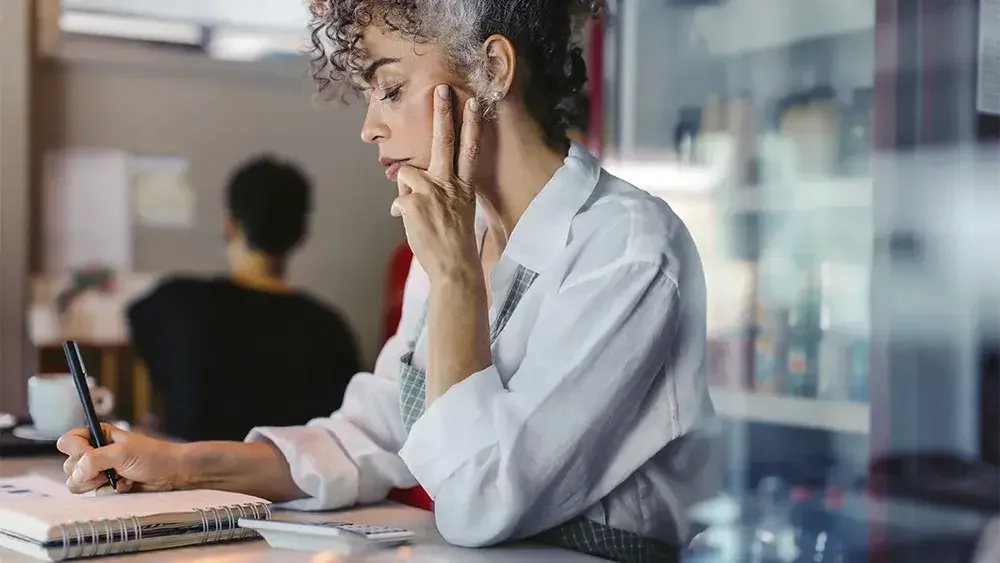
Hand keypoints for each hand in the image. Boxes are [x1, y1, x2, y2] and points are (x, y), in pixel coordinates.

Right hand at [57, 424, 183, 493]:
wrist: (172, 473)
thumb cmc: (152, 457)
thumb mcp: (123, 453)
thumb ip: (95, 459)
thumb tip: (76, 474)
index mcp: (97, 436)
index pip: (67, 442)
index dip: (76, 451)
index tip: (90, 455)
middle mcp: (94, 452)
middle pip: (68, 466)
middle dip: (87, 472)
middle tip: (109, 469)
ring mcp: (98, 470)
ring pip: (76, 483)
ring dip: (97, 483)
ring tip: (118, 477)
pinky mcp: (105, 485)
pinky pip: (93, 493)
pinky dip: (108, 490)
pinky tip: (125, 484)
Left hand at [391, 84, 481, 280]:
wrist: (454, 266)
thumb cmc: (456, 241)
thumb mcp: (458, 210)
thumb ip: (441, 191)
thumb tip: (413, 182)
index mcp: (464, 185)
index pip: (470, 149)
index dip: (472, 125)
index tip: (474, 103)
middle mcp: (449, 183)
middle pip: (444, 141)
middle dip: (442, 113)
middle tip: (441, 89)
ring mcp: (430, 191)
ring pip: (407, 173)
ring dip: (407, 189)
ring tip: (417, 211)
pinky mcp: (412, 202)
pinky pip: (398, 199)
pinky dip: (401, 210)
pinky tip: (410, 223)